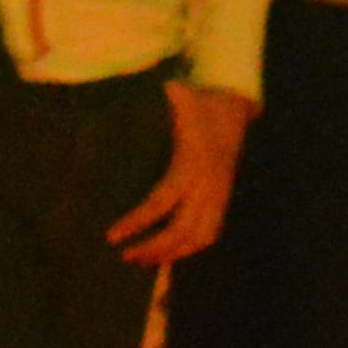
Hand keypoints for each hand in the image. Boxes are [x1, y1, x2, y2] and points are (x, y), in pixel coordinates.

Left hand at [107, 81, 252, 265]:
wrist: (235, 108)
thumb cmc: (202, 105)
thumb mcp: (185, 99)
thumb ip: (172, 98)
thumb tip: (162, 88)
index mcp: (192, 165)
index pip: (161, 202)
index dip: (137, 222)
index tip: (112, 236)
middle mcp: (207, 186)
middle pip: (181, 231)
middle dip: (153, 248)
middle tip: (124, 256)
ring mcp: (218, 195)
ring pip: (199, 238)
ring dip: (171, 253)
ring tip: (142, 259)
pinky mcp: (222, 200)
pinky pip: (210, 233)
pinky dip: (190, 248)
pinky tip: (169, 253)